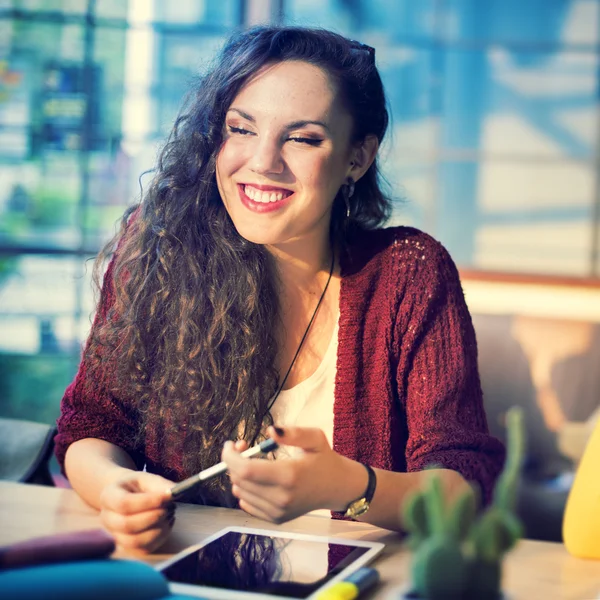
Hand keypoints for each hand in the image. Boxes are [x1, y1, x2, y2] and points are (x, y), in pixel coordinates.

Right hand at [98, 471, 175, 553]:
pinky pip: (143, 549)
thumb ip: (160, 485)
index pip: (124, 503)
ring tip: (169, 514)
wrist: (129, 497)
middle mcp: (106, 519)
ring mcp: (114, 536)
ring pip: (134, 541)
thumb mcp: (147, 479)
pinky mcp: (126, 548)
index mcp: (108, 496)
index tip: (168, 496)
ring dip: (158, 529)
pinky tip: (166, 524)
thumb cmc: (138, 488)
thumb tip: (173, 492)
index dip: (148, 501)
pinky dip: (160, 538)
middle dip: (154, 516)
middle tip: (170, 506)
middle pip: (127, 525)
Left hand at [222, 426, 365, 523]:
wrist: (337, 487)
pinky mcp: (276, 518)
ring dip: (238, 474)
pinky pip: (247, 504)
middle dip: (233, 461)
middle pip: (240, 480)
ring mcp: (278, 511)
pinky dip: (245, 489)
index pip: (246, 470)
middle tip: (243, 446)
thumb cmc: (324, 459)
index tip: (231, 444)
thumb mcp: (314, 438)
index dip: (230, 457)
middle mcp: (282, 497)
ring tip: (253, 461)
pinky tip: (257, 477)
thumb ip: (293, 433)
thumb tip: (270, 431)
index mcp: (289, 475)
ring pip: (241, 492)